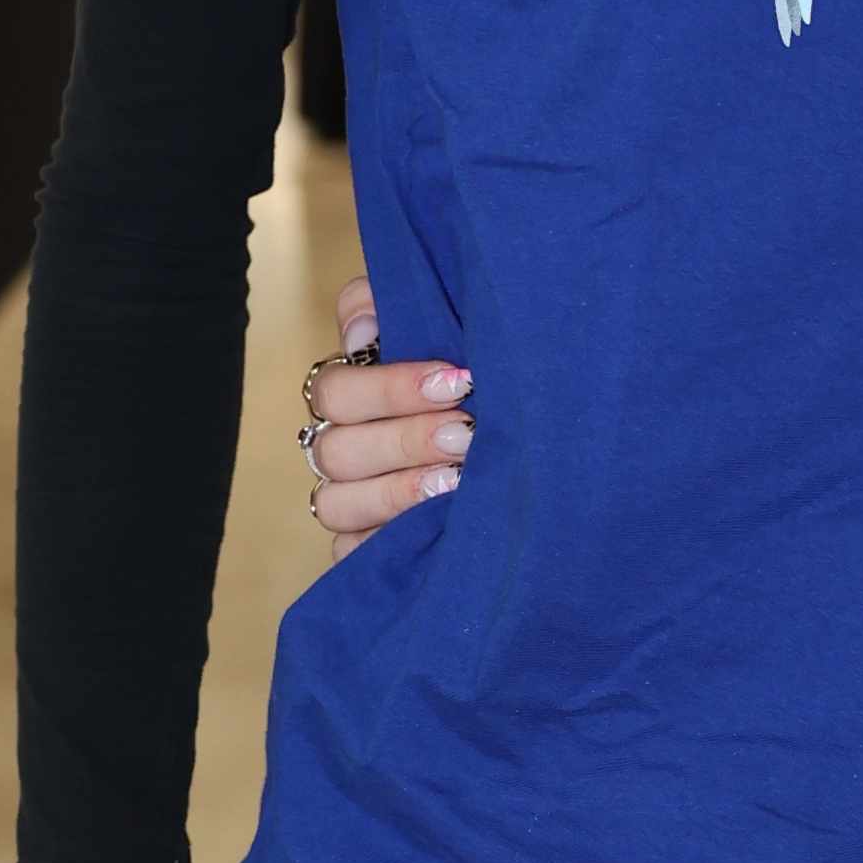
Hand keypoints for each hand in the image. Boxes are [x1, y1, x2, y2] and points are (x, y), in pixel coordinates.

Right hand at [301, 271, 472, 544]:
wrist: (526, 443)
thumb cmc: (473, 375)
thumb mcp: (439, 322)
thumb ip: (386, 308)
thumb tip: (361, 335)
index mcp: (350, 394)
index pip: (337, 391)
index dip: (391, 388)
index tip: (458, 381)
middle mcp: (342, 448)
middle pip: (337, 450)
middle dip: (406, 440)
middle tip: (465, 433)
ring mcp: (348, 501)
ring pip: (337, 503)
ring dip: (397, 492)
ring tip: (455, 480)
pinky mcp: (360, 548)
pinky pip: (347, 555)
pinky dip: (381, 543)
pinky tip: (431, 526)